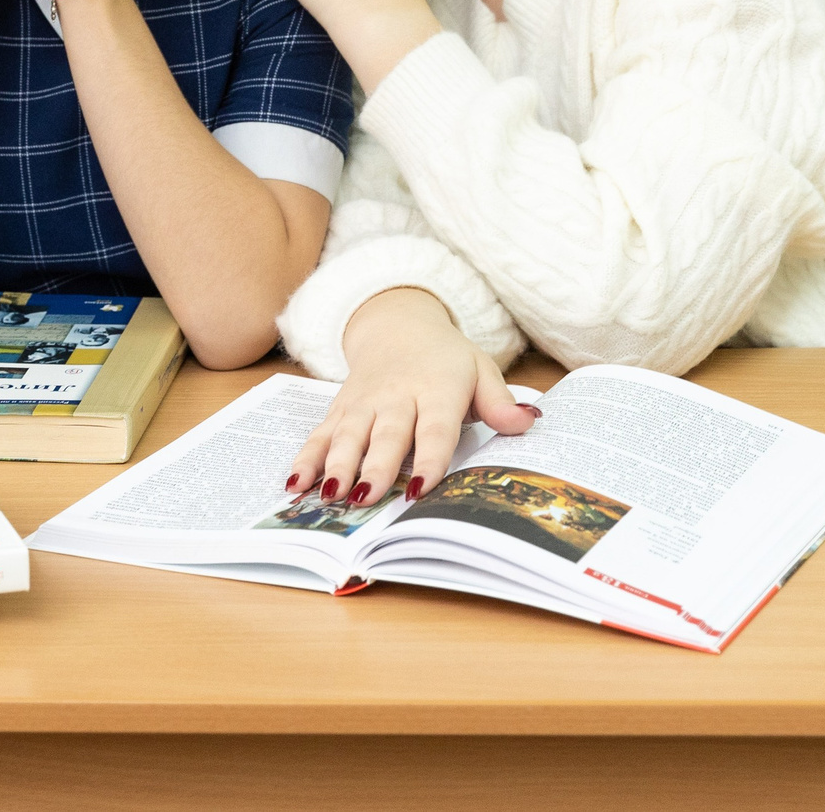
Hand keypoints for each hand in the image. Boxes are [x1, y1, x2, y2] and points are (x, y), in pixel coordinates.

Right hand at [286, 289, 538, 508]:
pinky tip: (295, 483)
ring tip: (330, 495)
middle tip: (365, 499)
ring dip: (336, 465)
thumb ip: (499, 401)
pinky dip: (306, 457)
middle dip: (375, 468)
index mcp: (436, 388)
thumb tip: (528, 420)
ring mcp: (364, 402)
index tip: (422, 488)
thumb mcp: (480, 370)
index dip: (428, 458)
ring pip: (348, 435)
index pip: (434, 428)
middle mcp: (396, 395)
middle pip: (386, 435)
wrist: (398, 325)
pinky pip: (320, 433)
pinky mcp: (341, 408)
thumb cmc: (446, 359)